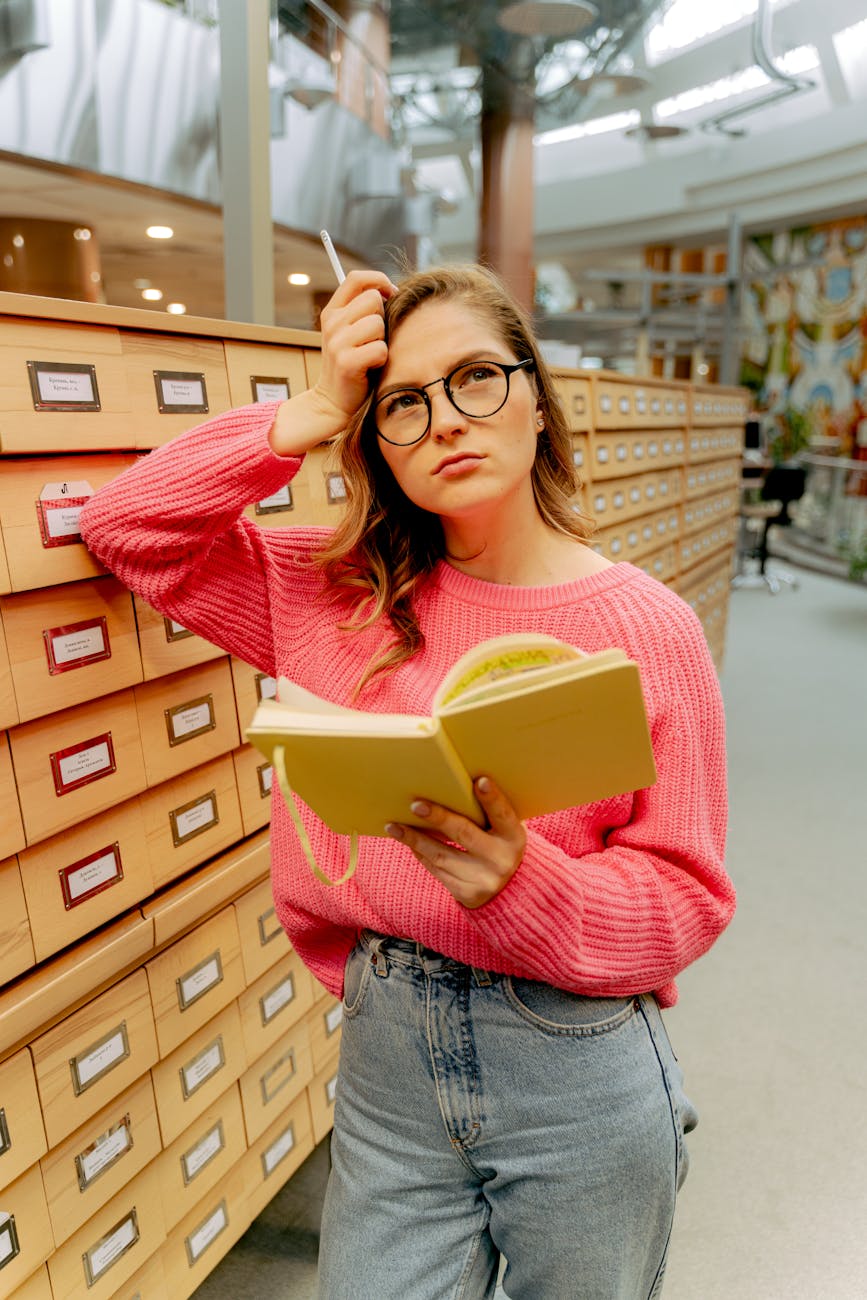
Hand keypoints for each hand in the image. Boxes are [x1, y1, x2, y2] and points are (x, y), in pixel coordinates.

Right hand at [315, 270, 396, 427]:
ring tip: (371, 355)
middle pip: (373, 300)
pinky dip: (382, 359)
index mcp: (332, 311)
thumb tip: (392, 290)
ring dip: (383, 341)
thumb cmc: (353, 364)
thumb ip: (364, 311)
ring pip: (378, 324)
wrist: (333, 401)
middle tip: (373, 339)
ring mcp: (337, 342)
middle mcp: (332, 323)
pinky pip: (380, 349)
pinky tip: (371, 367)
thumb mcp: (350, 332)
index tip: (389, 295)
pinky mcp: (347, 362)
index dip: (378, 280)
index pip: (356, 278)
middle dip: (382, 318)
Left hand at [385, 777, 525, 908]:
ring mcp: (483, 879)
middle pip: (464, 834)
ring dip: (415, 839)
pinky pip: (437, 870)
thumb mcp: (502, 831)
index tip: (479, 781)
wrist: (509, 890)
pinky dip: (421, 853)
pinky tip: (408, 841)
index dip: (492, 799)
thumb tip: (447, 788)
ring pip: (441, 855)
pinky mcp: (467, 894)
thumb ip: (486, 814)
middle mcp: (501, 859)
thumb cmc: (498, 845)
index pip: (503, 814)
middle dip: (438, 818)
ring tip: (394, 826)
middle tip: (416, 805)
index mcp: (514, 837)